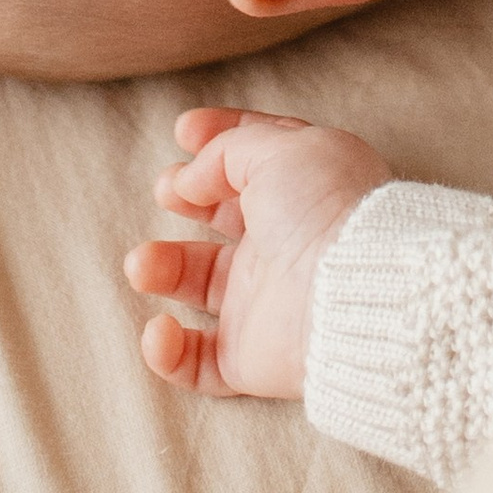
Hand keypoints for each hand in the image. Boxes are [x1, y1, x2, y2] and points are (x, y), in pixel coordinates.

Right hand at [123, 106, 394, 401]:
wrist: (350, 296)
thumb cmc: (322, 209)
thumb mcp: (279, 148)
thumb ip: (227, 151)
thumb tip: (190, 179)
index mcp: (303, 185)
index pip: (258, 156)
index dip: (219, 138)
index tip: (183, 130)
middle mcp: (285, 239)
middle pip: (226, 216)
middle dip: (187, 197)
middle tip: (166, 190)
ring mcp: (266, 299)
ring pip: (202, 283)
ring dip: (162, 269)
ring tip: (142, 264)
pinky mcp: (251, 356)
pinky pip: (199, 362)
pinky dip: (168, 352)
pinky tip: (160, 328)